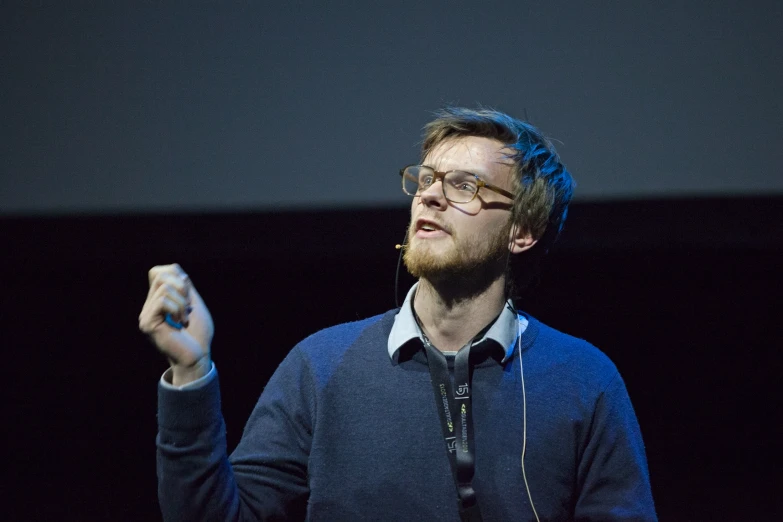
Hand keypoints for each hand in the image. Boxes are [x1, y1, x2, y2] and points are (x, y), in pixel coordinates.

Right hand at [139, 264, 213, 385]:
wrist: (198, 355)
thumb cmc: (198, 334)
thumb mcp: (194, 303)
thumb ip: (184, 286)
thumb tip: (174, 269)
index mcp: (158, 301)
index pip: (158, 272)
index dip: (176, 275)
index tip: (188, 296)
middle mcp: (149, 307)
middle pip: (160, 275)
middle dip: (182, 287)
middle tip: (187, 307)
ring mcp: (146, 315)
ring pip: (164, 287)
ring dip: (182, 301)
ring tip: (184, 318)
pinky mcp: (148, 324)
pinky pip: (162, 301)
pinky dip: (177, 308)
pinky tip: (180, 322)